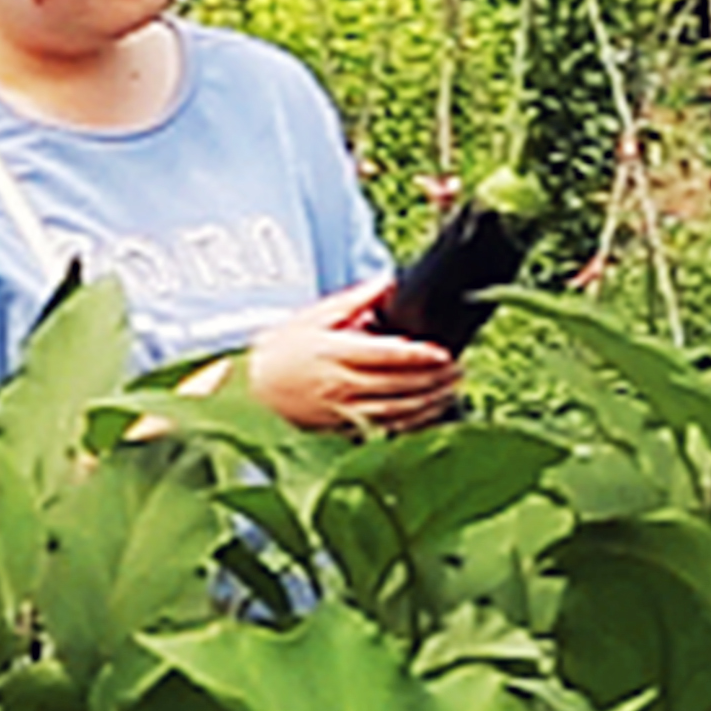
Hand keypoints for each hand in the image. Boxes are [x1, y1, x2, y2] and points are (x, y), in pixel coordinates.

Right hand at [242, 276, 460, 437]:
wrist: (252, 388)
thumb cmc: (283, 349)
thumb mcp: (315, 316)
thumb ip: (355, 300)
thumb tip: (387, 282)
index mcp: (335, 352)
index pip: (385, 355)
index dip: (418, 356)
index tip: (443, 352)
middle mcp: (340, 384)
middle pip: (397, 384)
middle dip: (433, 378)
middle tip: (458, 368)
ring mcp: (342, 410)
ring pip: (396, 410)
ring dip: (429, 401)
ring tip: (452, 389)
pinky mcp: (343, 428)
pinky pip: (384, 427)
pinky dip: (411, 422)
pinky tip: (429, 412)